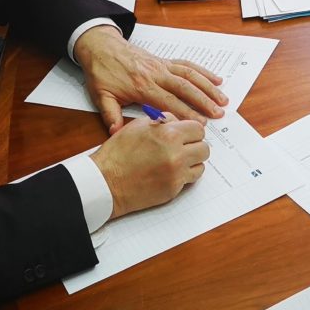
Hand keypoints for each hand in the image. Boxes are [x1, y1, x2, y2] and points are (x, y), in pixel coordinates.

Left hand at [73, 25, 228, 133]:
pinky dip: (203, 72)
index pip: (169, 102)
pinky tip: (216, 79)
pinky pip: (187, 65)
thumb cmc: (102, 72)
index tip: (199, 124)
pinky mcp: (164, 60)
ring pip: (190, 75)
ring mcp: (162, 66)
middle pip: (185, 88)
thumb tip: (115, 132)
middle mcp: (156, 74)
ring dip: (208, 87)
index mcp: (142, 86)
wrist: (101, 46)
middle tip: (219, 114)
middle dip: (203, 101)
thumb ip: (110, 114)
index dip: (185, 113)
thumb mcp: (101, 95)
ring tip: (223, 100)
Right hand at [90, 116, 207, 217]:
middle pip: (204, 147)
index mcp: (167, 133)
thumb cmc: (117, 153)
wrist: (106, 182)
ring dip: (193, 161)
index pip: (197, 128)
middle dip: (194, 145)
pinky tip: (174, 171)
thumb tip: (177, 121)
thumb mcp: (137, 126)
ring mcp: (176, 172)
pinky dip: (186, 174)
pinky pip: (192, 178)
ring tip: (178, 160)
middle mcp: (176, 153)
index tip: (187, 134)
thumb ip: (162, 121)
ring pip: (201, 163)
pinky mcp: (174, 188)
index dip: (191, 131)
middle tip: (183, 147)